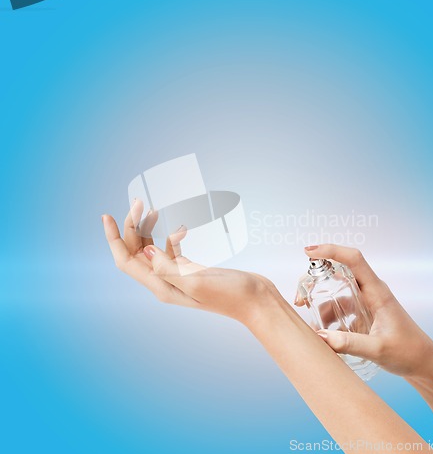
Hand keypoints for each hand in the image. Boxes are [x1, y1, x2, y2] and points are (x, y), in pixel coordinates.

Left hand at [101, 204, 278, 325]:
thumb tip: (145, 250)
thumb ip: (169, 268)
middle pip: (137, 251)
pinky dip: (172, 235)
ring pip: (153, 248)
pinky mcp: (190, 269)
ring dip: (149, 228)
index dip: (114, 239)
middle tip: (140, 201)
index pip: (126, 261)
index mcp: (162, 286)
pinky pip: (171, 249)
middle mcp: (165, 281)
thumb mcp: (198, 282)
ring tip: (155, 208)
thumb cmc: (231, 294)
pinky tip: (183, 226)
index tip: (107, 216)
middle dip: (133, 226)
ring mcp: (178, 275)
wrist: (255, 300)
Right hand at [300, 244, 432, 378]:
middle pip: (337, 273)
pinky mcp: (364, 314)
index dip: (331, 250)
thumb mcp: (378, 349)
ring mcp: (366, 302)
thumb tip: (319, 337)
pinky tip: (326, 334)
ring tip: (313, 324)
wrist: (425, 365)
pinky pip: (340, 308)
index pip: (353, 259)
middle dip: (315, 281)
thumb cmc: (409, 352)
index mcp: (377, 291)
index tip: (309, 252)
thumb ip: (349, 344)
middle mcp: (370, 292)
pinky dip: (329, 318)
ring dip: (320, 304)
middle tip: (299, 298)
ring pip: (336, 293)